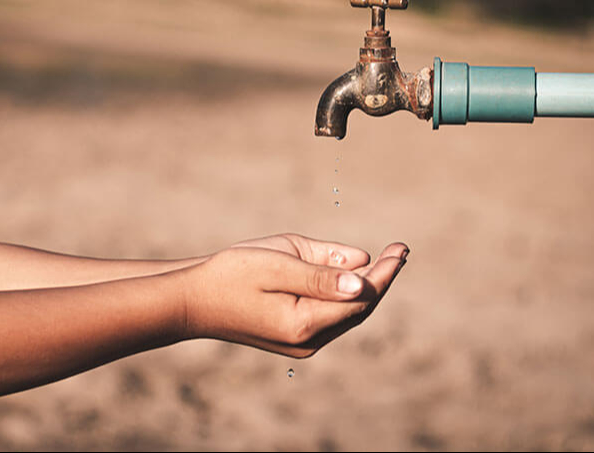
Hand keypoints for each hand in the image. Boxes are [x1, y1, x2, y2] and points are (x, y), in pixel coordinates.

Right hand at [181, 234, 407, 357]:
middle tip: (400, 250)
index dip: (384, 272)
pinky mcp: (294, 340)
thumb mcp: (277, 261)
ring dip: (366, 288)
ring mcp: (301, 345)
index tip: (401, 248)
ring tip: (385, 260)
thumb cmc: (230, 274)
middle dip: (381, 279)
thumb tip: (363, 276)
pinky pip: (331, 317)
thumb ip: (321, 270)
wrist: (192, 302)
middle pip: (359, 310)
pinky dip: (345, 296)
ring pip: (347, 315)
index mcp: (304, 322)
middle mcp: (308, 342)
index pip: (361, 298)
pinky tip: (352, 277)